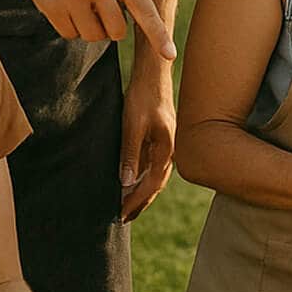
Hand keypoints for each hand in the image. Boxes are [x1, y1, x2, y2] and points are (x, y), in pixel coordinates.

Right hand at [0, 0, 175, 54]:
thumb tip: (133, 23)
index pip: (144, 8)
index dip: (158, 34)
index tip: (169, 55)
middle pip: (117, 32)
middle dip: (111, 27)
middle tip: (99, 8)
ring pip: (93, 36)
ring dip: (89, 27)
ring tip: (80, 1)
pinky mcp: (52, 7)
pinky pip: (70, 35)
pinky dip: (70, 26)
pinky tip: (64, 4)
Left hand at [119, 68, 175, 221]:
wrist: (154, 74)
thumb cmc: (143, 97)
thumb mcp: (132, 125)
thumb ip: (130, 154)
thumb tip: (125, 182)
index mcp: (166, 149)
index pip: (151, 184)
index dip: (136, 201)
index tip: (121, 214)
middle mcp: (171, 150)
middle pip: (157, 184)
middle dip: (140, 202)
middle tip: (124, 218)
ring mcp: (168, 144)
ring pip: (156, 176)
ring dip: (143, 191)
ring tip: (128, 204)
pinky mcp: (162, 138)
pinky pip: (154, 165)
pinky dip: (143, 177)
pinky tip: (133, 180)